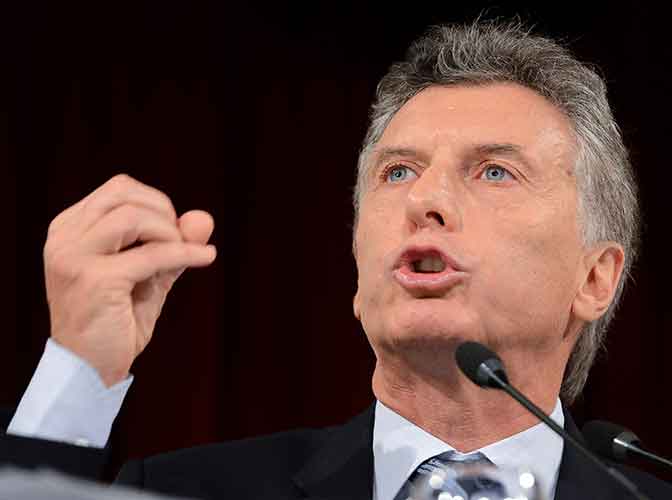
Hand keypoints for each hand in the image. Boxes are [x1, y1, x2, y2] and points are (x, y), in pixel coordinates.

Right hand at [43, 174, 215, 386]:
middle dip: (164, 212)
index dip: (155, 203)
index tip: (172, 231)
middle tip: (180, 241)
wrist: (90, 369)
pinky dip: (185, 253)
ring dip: (170, 233)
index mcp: (69, 229)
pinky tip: (206, 258)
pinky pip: (152, 254)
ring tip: (184, 254)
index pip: (119, 189)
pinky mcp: (95, 280)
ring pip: (134, 217)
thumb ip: (172, 245)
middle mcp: (65, 238)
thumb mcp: (148, 275)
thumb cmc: (115, 321)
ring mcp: (74, 257)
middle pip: (124, 193)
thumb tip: (204, 218)